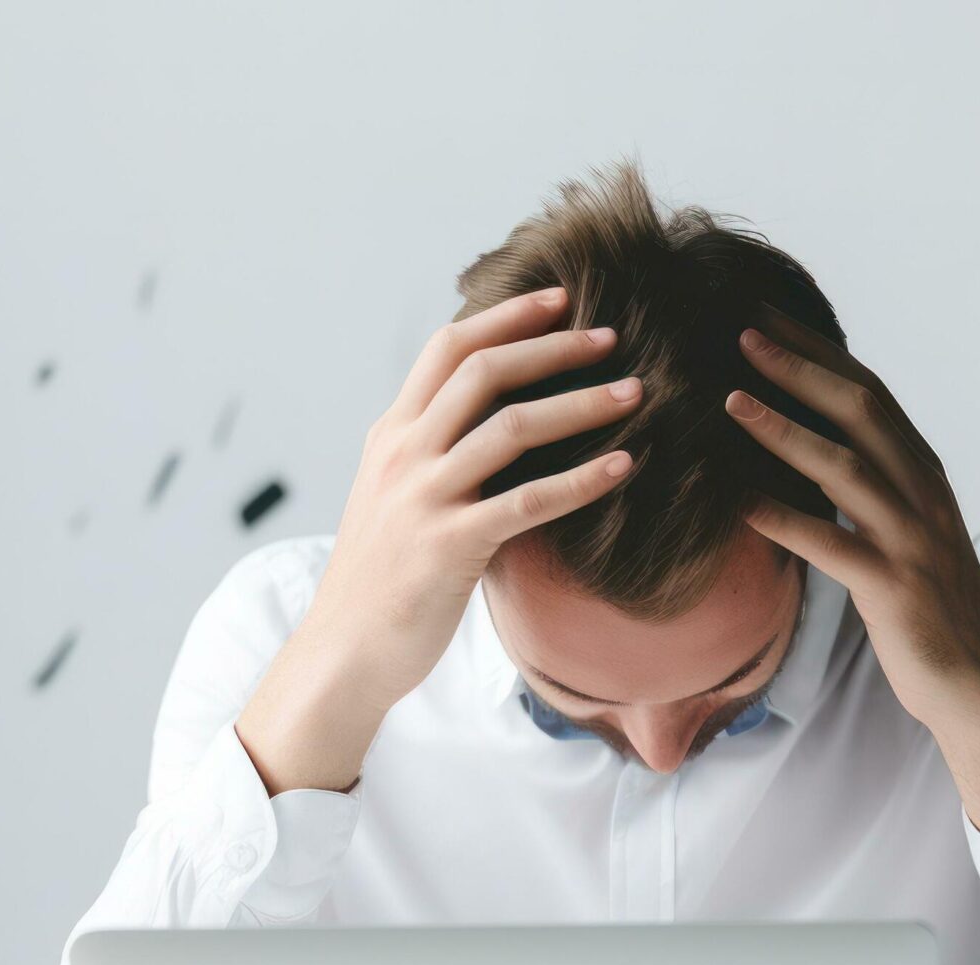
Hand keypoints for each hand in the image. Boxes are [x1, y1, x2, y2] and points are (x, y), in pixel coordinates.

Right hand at [235, 287, 639, 793]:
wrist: (344, 651)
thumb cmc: (381, 579)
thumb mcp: (393, 498)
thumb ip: (431, 455)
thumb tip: (490, 424)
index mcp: (392, 436)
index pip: (448, 349)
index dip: (506, 317)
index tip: (560, 299)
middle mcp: (404, 454)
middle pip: (484, 372)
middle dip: (553, 346)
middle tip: (612, 336)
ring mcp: (424, 497)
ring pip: (511, 427)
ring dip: (581, 403)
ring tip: (636, 393)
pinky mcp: (450, 546)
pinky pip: (527, 501)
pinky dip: (581, 480)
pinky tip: (624, 467)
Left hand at [724, 304, 979, 864]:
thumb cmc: (932, 611)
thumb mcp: (906, 535)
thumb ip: (870, 491)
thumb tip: (812, 454)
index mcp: (924, 475)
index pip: (869, 394)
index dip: (819, 352)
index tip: (767, 319)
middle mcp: (922, 494)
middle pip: (859, 411)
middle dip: (800, 367)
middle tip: (741, 332)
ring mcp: (911, 539)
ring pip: (844, 467)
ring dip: (784, 429)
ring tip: (730, 401)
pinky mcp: (893, 588)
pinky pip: (830, 544)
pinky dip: (782, 519)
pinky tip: (736, 505)